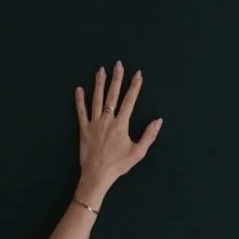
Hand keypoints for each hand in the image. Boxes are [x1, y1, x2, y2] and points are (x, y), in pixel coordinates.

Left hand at [74, 61, 162, 206]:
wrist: (97, 175)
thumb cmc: (119, 165)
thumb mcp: (138, 153)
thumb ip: (149, 135)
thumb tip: (158, 120)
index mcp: (121, 124)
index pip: (129, 101)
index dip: (134, 87)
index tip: (138, 74)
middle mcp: (107, 120)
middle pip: (113, 95)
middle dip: (116, 78)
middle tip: (118, 64)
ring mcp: (94, 123)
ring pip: (97, 99)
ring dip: (99, 84)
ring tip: (101, 70)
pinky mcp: (83, 128)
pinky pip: (81, 111)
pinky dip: (79, 100)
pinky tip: (79, 89)